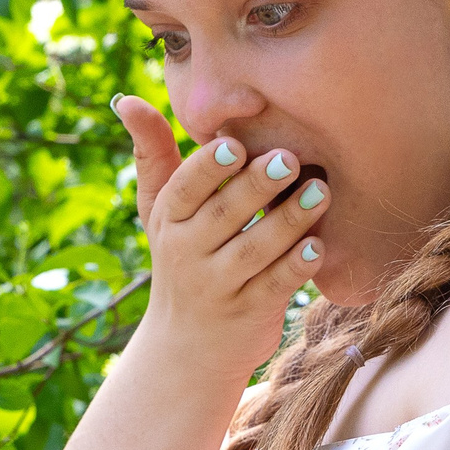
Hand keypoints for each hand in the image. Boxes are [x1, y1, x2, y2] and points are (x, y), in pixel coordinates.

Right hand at [116, 95, 330, 377]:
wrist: (186, 349)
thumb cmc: (183, 257)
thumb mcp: (161, 210)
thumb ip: (153, 154)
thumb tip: (128, 100)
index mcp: (169, 220)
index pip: (184, 188)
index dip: (207, 167)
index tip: (235, 143)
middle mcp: (187, 253)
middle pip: (224, 214)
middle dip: (257, 185)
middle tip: (291, 157)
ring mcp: (217, 286)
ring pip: (255, 250)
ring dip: (289, 220)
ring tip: (321, 190)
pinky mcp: (248, 314)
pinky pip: (274, 287)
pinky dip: (296, 266)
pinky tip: (319, 245)